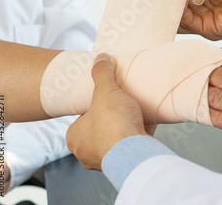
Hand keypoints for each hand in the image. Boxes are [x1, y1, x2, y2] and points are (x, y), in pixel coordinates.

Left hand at [66, 54, 149, 170]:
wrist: (135, 151)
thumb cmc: (113, 125)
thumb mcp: (105, 91)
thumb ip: (102, 73)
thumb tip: (101, 58)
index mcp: (74, 137)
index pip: (84, 115)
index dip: (99, 104)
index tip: (109, 97)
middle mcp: (86, 152)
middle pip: (101, 126)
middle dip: (114, 116)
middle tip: (123, 104)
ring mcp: (107, 159)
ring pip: (116, 136)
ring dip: (127, 126)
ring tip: (136, 112)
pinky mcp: (126, 162)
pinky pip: (131, 144)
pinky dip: (139, 134)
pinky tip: (147, 123)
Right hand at [151, 0, 221, 39]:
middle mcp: (200, 4)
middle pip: (174, 4)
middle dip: (159, 0)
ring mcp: (204, 18)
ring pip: (178, 16)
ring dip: (167, 9)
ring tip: (153, 1)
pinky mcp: (209, 30)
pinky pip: (188, 26)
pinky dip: (178, 17)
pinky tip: (173, 7)